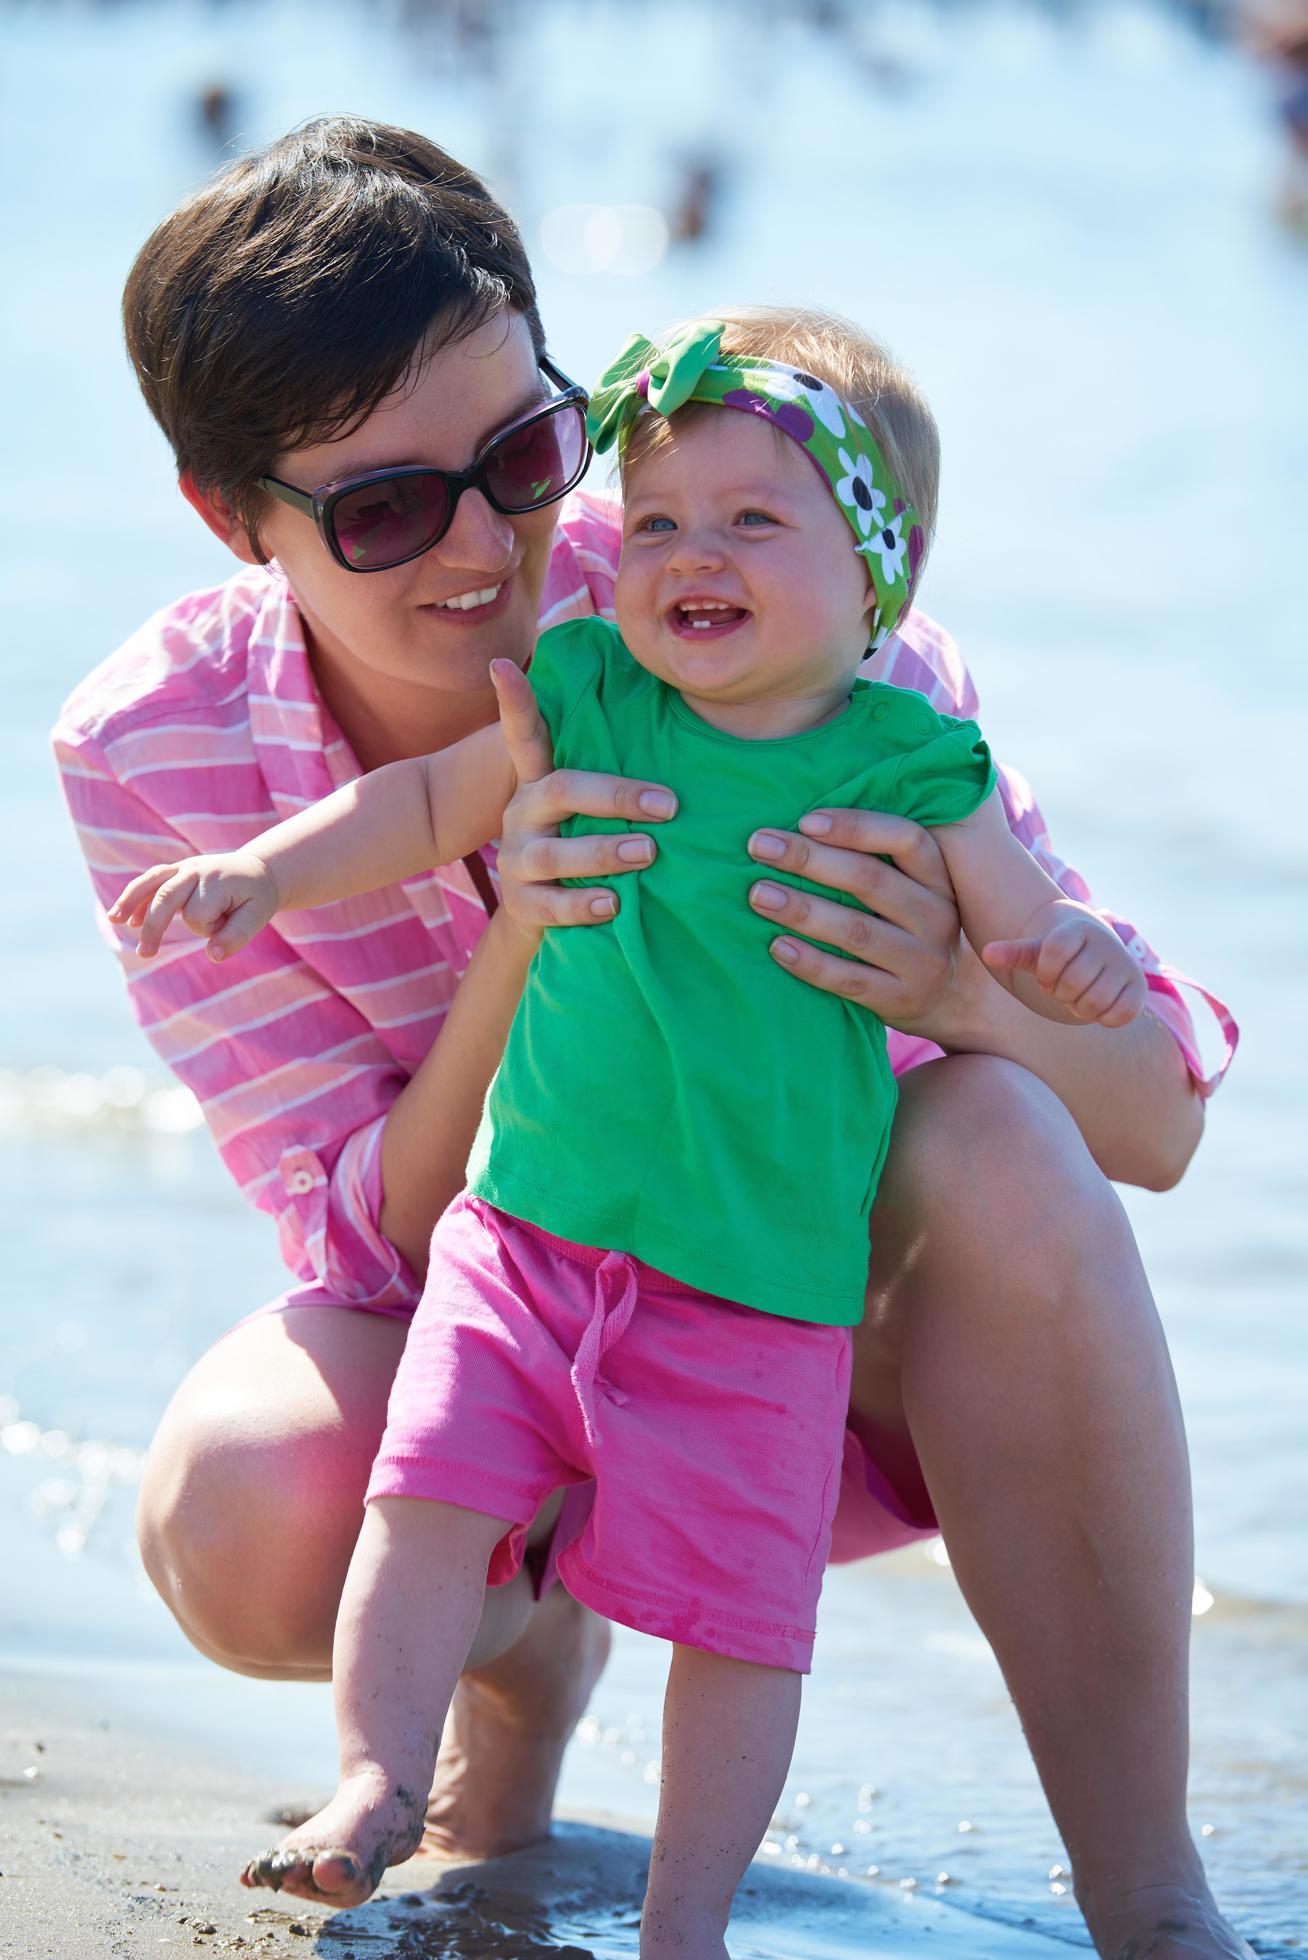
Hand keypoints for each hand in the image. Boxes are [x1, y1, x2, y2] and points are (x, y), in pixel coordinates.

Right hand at [108, 850, 278, 961]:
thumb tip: (213, 956)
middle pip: (166, 897)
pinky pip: (150, 882)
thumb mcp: (258, 916)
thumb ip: (237, 936)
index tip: (224, 924)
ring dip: (132, 902)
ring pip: (151, 882)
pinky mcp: (175, 871)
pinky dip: (136, 898)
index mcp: (217, 881)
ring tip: (116, 920)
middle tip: (145, 954)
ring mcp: (183, 868)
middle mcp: (196, 870)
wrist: (257, 870)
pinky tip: (123, 918)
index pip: (198, 914)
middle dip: (153, 926)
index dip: (208, 928)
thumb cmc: (257, 896)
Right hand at [490, 659, 677, 930]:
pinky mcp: (520, 901)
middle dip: (616, 797)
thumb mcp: (591, 810)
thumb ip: (614, 779)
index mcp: (541, 782)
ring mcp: (517, 858)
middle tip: (668, 806)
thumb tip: (680, 733)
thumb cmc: (585, 845)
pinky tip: (613, 904)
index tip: (502, 665)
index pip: (527, 735)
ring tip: (647, 852)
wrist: (541, 914)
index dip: (514, 702)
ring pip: (555, 854)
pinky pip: (549, 905)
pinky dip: (583, 905)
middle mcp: (524, 813)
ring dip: (604, 851)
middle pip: (562, 791)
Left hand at [746, 808, 966, 1032]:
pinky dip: (810, 963)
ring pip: (856, 930)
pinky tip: (777, 946)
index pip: (906, 838)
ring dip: (802, 909)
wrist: (955, 1001)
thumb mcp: (916, 891)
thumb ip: (879, 860)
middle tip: (759, 846)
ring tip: (759, 895)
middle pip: (870, 880)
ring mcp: (921, 962)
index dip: (855, 826)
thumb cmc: (913, 929)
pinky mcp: (900, 1000)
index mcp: (939, 878)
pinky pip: (849, 980)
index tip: (805, 820)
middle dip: (809, 859)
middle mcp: (936, 916)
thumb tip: (801, 826)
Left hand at [983, 915, 1146, 1027]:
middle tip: (1064, 987)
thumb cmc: (1060, 956)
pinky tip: (1098, 1006)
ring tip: (1078, 996)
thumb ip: (1014, 953)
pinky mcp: (1139, 989)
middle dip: (1060, 993)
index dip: (1045, 974)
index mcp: (1078, 929)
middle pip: (1072, 983)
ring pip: (1094, 1002)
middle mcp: (1106, 944)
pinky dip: (1104, 1018)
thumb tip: (987, 953)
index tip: (1047, 974)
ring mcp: (1126, 966)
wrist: (1097, 954)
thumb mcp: (1037, 952)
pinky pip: (1119, 1015)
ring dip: (1079, 1007)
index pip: (1053, 955)